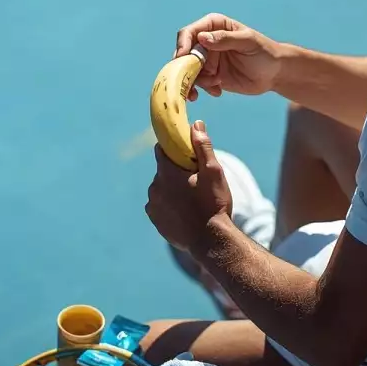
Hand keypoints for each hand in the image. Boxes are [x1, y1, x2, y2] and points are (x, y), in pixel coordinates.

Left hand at [145, 121, 232, 253]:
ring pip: (160, 188)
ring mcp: (153, 204)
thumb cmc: (213, 204)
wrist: (209, 241)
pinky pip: (159, 205)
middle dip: (175, 172)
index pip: (162, 149)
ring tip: (191, 198)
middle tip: (194, 180)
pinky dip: (168, 205)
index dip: (173, 148)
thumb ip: (202, 147)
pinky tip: (184, 211)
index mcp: (166, 172)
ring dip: (171, 189)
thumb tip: (195, 125)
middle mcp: (155, 186)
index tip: (184, 152)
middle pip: (162, 171)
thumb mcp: (213, 172)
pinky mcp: (155, 219)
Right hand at [173, 13, 282, 100]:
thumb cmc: (264, 52)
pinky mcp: (210, 76)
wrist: (274, 74)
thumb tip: (202, 38)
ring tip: (214, 85)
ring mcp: (207, 60)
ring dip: (195, 81)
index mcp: (214, 26)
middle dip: (184, 68)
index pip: (189, 32)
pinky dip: (204, 89)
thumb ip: (226, 39)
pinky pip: (197, 83)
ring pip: (187, 71)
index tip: (182, 58)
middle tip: (190, 81)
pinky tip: (218, 91)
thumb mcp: (248, 42)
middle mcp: (206, 42)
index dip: (182, 45)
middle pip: (184, 53)